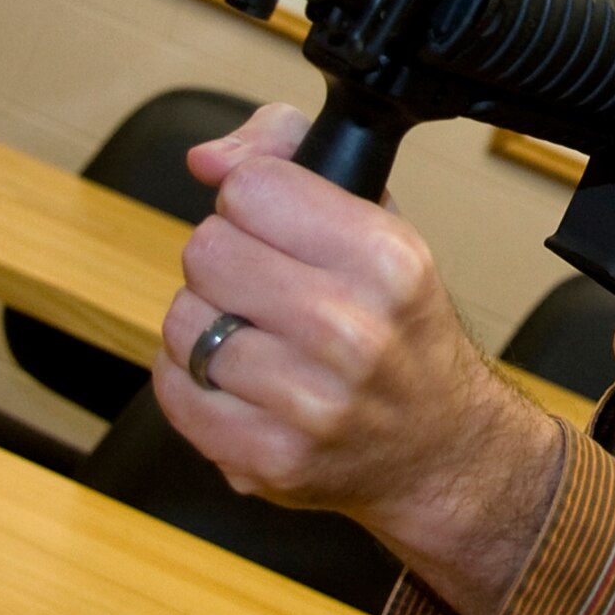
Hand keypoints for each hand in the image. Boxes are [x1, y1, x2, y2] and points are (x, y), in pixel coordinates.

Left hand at [154, 103, 560, 614]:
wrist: (439, 445)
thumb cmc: (400, 326)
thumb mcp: (377, 220)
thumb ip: (289, 157)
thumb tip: (207, 160)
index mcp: (386, 259)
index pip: (250, 187)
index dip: (254, 203)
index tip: (279, 229)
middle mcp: (353, 331)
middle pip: (206, 251)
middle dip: (225, 264)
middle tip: (265, 289)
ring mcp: (311, 403)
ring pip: (183, 321)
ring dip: (207, 326)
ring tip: (258, 340)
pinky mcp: (271, 457)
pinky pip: (174, 388)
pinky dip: (193, 382)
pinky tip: (241, 384)